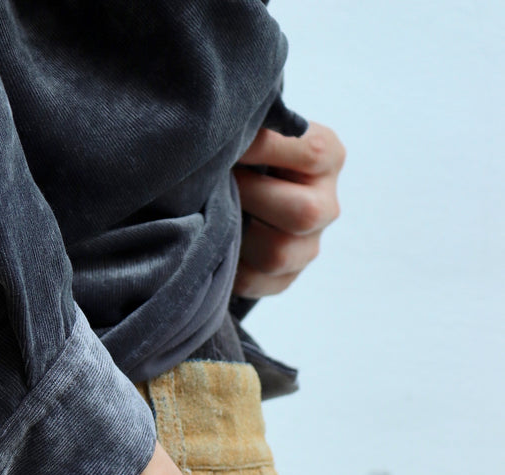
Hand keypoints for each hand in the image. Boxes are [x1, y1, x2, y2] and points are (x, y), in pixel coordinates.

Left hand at [232, 120, 345, 298]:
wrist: (234, 194)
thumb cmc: (245, 153)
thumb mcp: (257, 130)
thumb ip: (255, 126)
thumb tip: (228, 128)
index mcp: (328, 157)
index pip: (312, 152)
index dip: (265, 148)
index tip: (227, 144)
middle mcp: (326, 205)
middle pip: (304, 213)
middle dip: (251, 197)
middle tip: (217, 184)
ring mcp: (307, 248)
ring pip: (278, 253)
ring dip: (239, 233)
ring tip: (214, 213)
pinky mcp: (283, 279)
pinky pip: (256, 280)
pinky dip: (229, 264)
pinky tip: (215, 243)